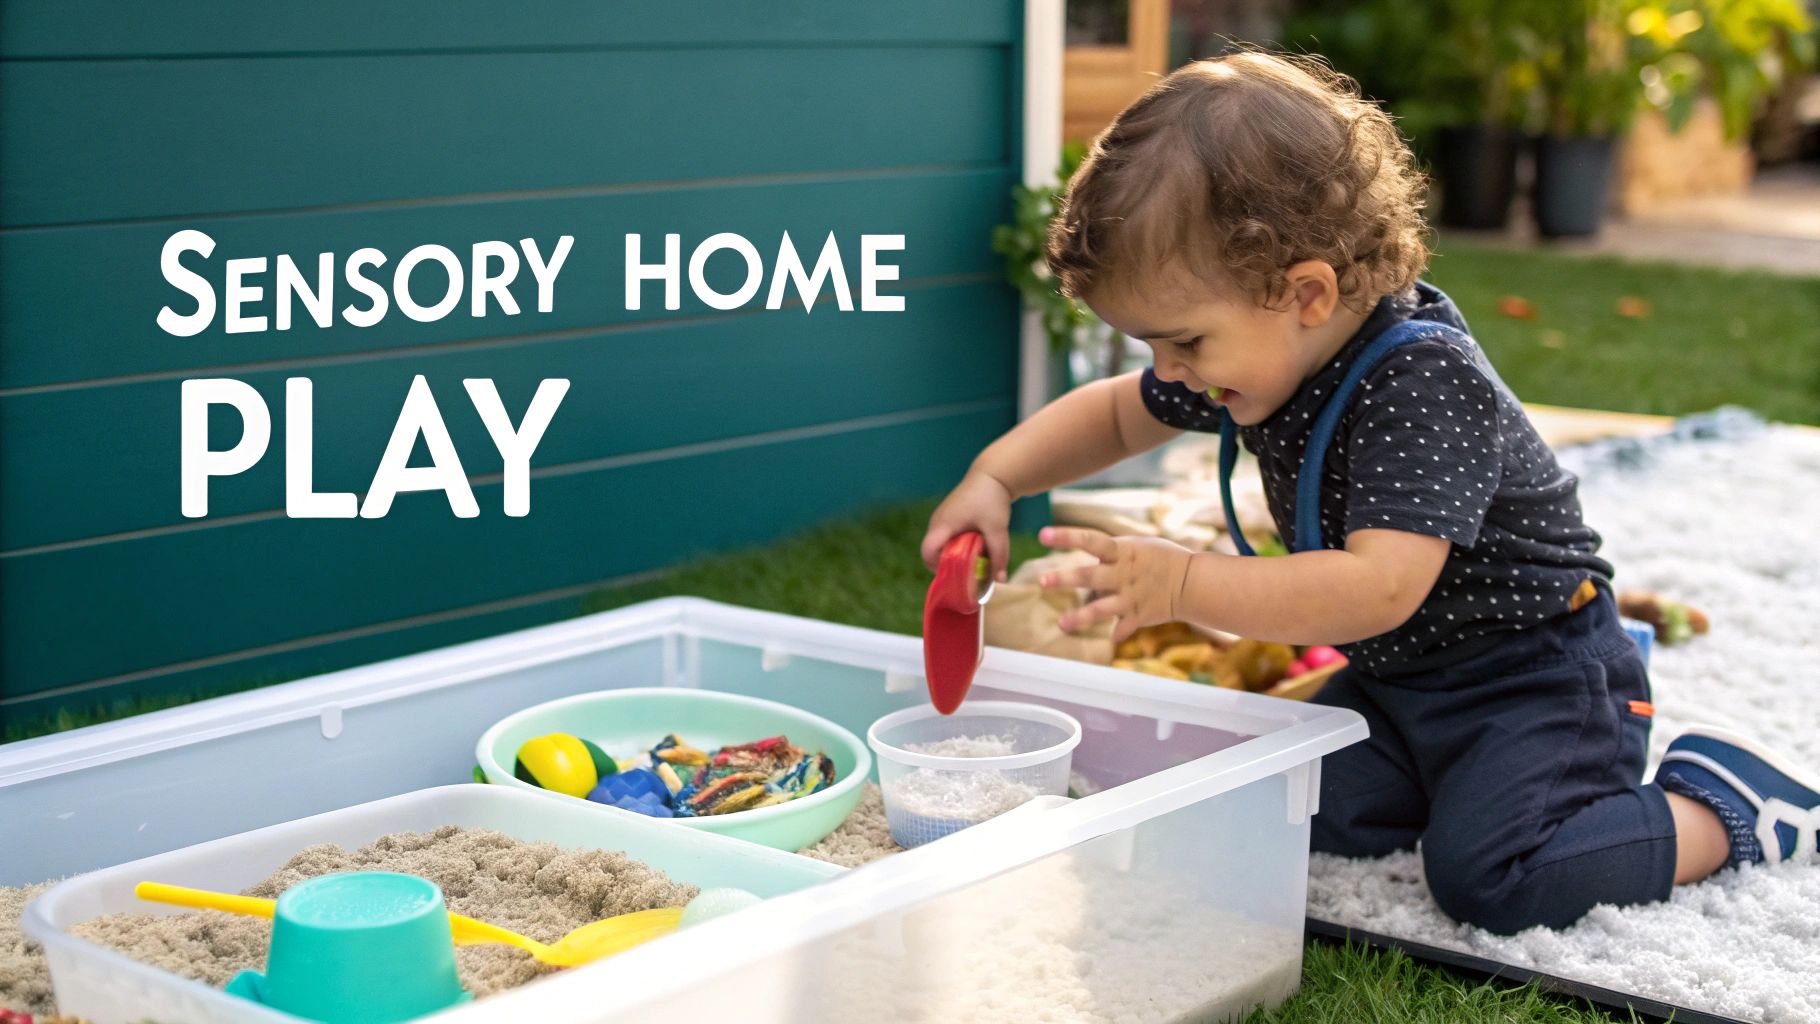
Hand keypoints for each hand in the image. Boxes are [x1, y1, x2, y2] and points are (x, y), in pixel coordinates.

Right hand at [922, 469, 1013, 580]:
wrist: (993, 475)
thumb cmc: (992, 499)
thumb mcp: (997, 529)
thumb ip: (998, 556)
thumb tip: (1000, 580)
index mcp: (943, 525)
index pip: (927, 553)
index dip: (938, 568)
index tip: (958, 573)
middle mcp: (937, 522)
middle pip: (933, 552)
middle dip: (950, 565)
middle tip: (970, 571)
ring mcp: (941, 519)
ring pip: (941, 545)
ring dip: (955, 555)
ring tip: (976, 557)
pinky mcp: (948, 517)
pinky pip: (947, 538)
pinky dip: (958, 546)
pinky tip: (977, 545)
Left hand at [1038, 526, 1193, 642]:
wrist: (1190, 581)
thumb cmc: (1159, 558)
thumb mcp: (1135, 546)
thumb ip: (1108, 553)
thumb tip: (1082, 563)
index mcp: (1121, 551)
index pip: (1090, 539)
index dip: (1066, 536)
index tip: (1043, 534)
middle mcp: (1123, 573)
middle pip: (1090, 576)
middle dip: (1066, 578)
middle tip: (1042, 580)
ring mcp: (1130, 596)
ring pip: (1101, 608)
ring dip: (1080, 616)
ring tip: (1061, 624)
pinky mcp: (1138, 616)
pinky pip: (1122, 628)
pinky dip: (1116, 634)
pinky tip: (1108, 639)